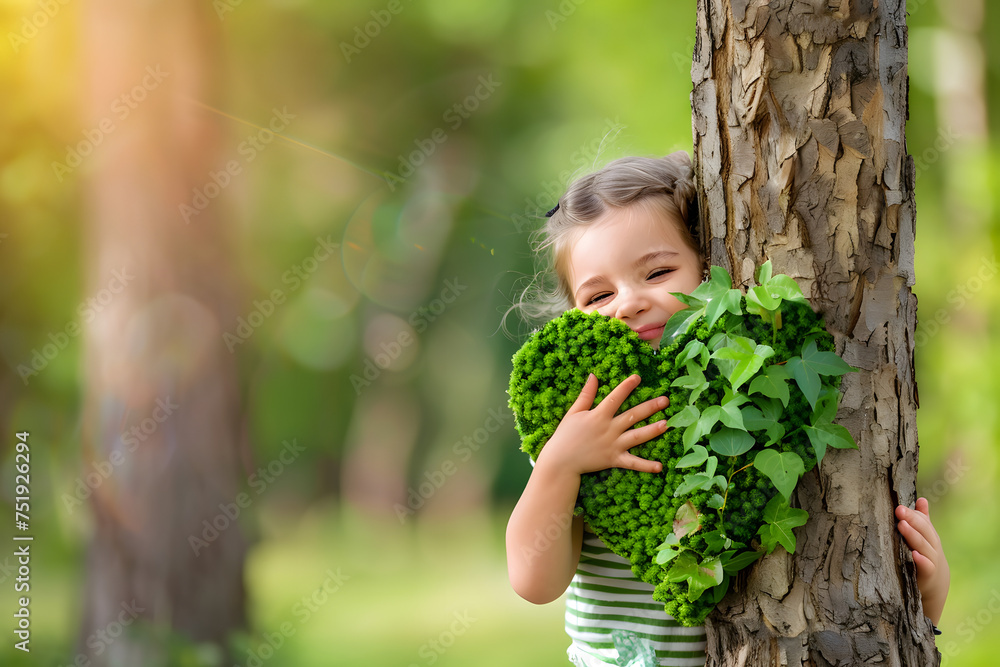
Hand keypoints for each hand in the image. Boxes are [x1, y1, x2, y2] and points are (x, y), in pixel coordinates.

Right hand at [536, 373, 667, 476]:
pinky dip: (645, 466)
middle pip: (633, 415)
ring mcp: (613, 445)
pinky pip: (632, 463)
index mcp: (598, 415)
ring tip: (667, 424)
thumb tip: (593, 375)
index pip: (615, 397)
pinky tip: (659, 467)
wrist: (560, 461)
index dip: (627, 386)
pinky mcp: (614, 460)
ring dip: (653, 431)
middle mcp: (609, 429)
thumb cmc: (565, 435)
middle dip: (650, 407)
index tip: (638, 377)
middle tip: (666, 400)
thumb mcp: (573, 412)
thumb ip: (586, 395)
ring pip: (637, 436)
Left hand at [896, 497, 949, 624]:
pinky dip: (921, 561)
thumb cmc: (925, 554)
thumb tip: (922, 499)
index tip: (899, 506)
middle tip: (898, 510)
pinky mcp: (927, 575)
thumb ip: (922, 518)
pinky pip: (926, 566)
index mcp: (929, 535)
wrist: (936, 583)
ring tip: (901, 525)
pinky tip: (914, 554)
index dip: (912, 514)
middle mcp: (932, 545)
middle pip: (923, 530)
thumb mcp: (925, 536)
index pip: (922, 521)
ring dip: (912, 535)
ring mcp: (931, 560)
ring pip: (923, 546)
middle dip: (911, 519)